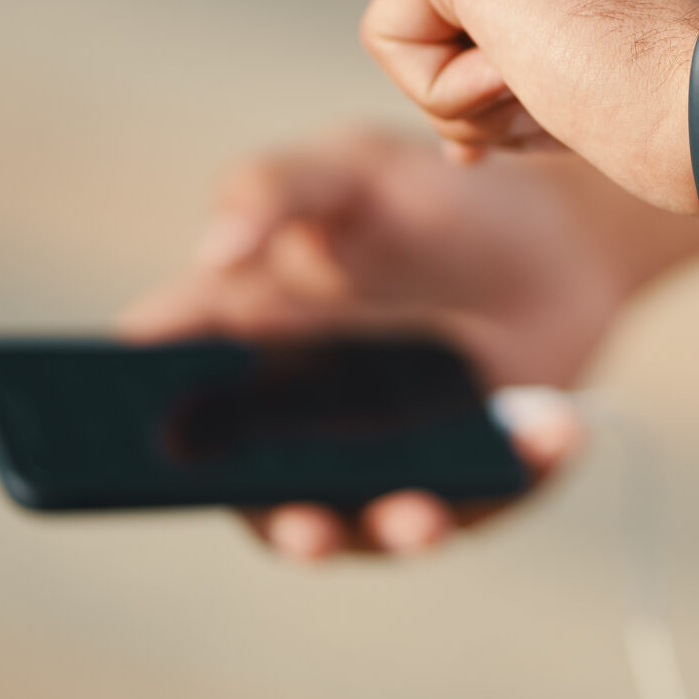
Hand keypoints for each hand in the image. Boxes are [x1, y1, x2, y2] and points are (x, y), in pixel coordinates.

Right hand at [119, 126, 698, 559]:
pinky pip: (479, 499)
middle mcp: (296, 424)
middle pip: (263, 495)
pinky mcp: (461, 482)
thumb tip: (213, 250)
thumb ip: (272, 187)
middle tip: (308, 528)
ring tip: (427, 518)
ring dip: (396, 528)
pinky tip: (548, 432)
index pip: (164, 398)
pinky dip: (513, 475)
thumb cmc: (432, 199)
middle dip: (284, 523)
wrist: (561, 236)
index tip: (144, 456)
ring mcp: (378, 462)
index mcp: (244, 345)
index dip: (136, 433)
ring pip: (370, 523)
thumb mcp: (351, 169)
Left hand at [360, 0, 698, 213]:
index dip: (534, 60)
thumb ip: (596, 21)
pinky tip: (533, 90)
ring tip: (568, 104)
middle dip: (502, 81)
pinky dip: (449, 99)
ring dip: (482, 97)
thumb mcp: (667, 39)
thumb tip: (503, 65)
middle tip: (578, 114)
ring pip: (432, 20)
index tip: (580, 107)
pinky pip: (396, 39)